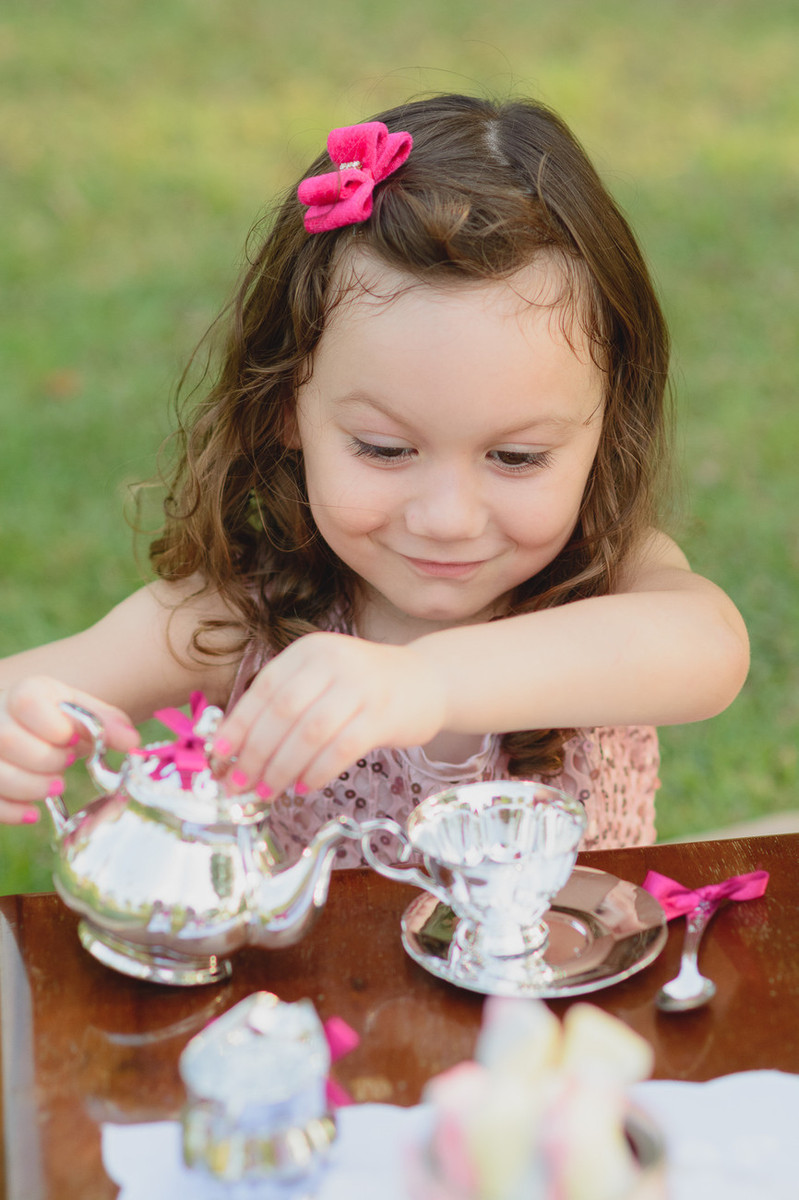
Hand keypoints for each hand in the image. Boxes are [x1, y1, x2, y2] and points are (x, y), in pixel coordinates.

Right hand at [0, 676, 139, 823]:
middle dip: (45, 761)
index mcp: (25, 693)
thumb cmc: (56, 720)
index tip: (73, 741)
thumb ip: (106, 724)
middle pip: (7, 740)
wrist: (23, 727)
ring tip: (54, 787)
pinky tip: (33, 813)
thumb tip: (133, 743)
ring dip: (30, 788)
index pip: (27, 703)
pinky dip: (12, 812)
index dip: (54, 727)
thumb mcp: (81, 713)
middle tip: (65, 766)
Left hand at [214, 632, 447, 796]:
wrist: (428, 680)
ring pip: (309, 733)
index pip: (264, 689)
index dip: (238, 724)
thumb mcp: (322, 679)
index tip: (218, 756)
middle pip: (282, 712)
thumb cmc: (364, 687)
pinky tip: (303, 787)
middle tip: (238, 784)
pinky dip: (317, 771)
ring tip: (266, 792)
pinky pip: (341, 749)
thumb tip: (235, 749)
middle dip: (255, 753)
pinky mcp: (383, 715)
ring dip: (282, 768)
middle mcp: (333, 661)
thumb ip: (285, 704)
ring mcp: (361, 687)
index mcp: (310, 651)